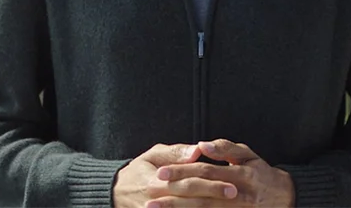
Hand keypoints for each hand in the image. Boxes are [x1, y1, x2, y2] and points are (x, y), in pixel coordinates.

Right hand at [113, 143, 239, 207]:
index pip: (189, 182)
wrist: (114, 193)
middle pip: (190, 201)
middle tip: (236, 196)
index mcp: (156, 180)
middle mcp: (156, 200)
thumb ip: (176, 153)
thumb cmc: (139, 170)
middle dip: (214, 198)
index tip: (232, 184)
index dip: (211, 184)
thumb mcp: (153, 155)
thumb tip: (198, 150)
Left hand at [151, 139, 294, 207]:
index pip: (205, 172)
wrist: (285, 199)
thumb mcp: (248, 155)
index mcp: (240, 175)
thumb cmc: (261, 173)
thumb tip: (201, 144)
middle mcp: (238, 195)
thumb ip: (225, 149)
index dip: (182, 172)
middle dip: (174, 199)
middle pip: (201, 197)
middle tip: (150, 200)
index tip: (160, 173)